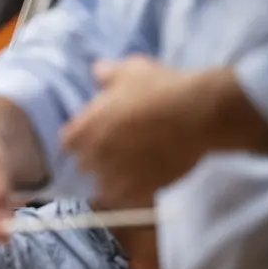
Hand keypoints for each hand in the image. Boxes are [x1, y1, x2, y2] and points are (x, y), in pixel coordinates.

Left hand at [61, 56, 209, 206]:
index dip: (81, 139)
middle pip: (84, 164)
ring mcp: (116, 175)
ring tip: (133, 168)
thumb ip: (107, 74)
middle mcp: (95, 155)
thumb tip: (96, 71)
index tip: (95, 135)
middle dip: (97, 158)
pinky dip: (131, 192)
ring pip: (103, 185)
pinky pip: (126, 198)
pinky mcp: (139, 190)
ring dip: (113, 178)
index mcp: (86, 129)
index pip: (68, 142)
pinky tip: (144, 180)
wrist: (199, 113)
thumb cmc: (162, 88)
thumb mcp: (131, 70)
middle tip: (118, 149)